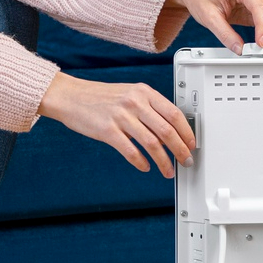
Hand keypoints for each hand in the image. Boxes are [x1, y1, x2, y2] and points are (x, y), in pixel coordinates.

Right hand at [38, 72, 195, 176]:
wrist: (71, 96)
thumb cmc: (100, 97)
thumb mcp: (129, 93)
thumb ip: (149, 107)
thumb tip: (170, 130)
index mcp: (144, 92)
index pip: (174, 113)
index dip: (187, 132)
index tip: (191, 144)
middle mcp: (135, 102)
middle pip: (167, 130)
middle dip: (180, 150)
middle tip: (186, 161)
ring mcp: (121, 116)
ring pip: (152, 143)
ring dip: (164, 161)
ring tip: (168, 170)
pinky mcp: (108, 130)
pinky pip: (131, 151)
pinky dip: (141, 162)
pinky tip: (145, 167)